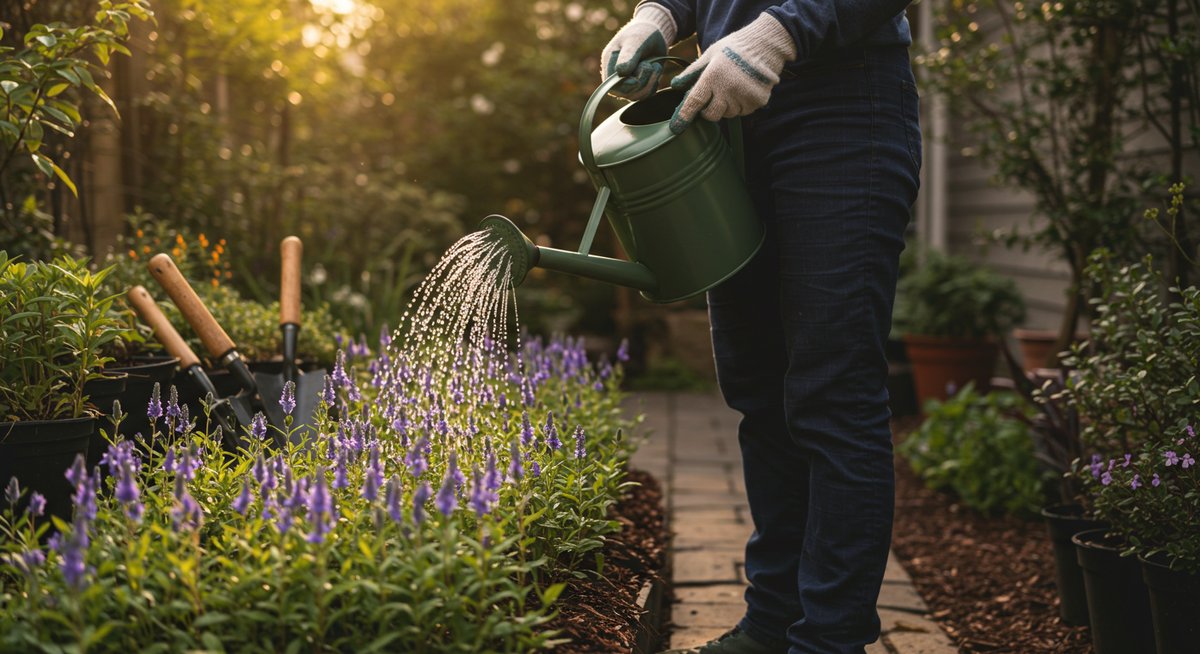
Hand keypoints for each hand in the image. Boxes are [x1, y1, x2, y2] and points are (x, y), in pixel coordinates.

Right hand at [600, 3, 676, 99]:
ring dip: (650, 82)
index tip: (637, 79)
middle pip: (626, 93)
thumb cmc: (642, 33)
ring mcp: (629, 82)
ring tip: (655, 66)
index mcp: (609, 64)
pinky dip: (654, 83)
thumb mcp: (635, 41)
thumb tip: (620, 72)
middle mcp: (617, 77)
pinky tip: (656, 69)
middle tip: (650, 65)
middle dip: (641, 82)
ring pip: (638, 96)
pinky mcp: (641, 85)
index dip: (624, 86)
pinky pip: (647, 94)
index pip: (612, 86)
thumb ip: (628, 56)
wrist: (655, 33)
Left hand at [669, 13, 796, 133]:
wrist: (765, 44)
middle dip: (708, 111)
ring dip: (726, 107)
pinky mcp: (757, 101)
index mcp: (713, 76)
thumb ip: (692, 72)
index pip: (695, 102)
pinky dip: (740, 105)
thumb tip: (675, 85)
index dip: (684, 116)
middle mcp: (728, 89)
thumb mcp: (710, 54)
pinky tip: (743, 89)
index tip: (675, 128)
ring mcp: (744, 97)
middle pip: (712, 115)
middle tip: (712, 97)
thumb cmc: (734, 48)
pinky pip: (743, 111)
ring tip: (732, 88)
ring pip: (728, 114)